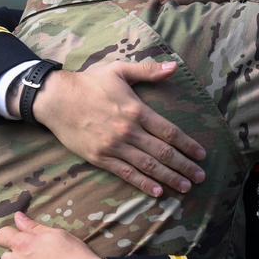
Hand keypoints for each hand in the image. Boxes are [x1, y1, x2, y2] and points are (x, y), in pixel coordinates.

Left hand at [0, 212, 106, 258]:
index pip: (1, 236)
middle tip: (36, 258)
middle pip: (4, 258)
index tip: (18, 238)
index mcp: (23, 245)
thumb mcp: (57, 234)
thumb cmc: (75, 255)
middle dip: (16, 256)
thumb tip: (17, 217)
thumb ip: (33, 226)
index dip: (8, 235)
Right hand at [36, 61, 205, 196]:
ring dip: (169, 178)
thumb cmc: (89, 82)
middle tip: (200, 177)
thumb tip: (174, 67)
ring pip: (147, 166)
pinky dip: (143, 183)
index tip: (202, 154)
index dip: (188, 145)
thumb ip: (148, 70)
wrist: (55, 99)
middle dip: (184, 166)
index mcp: (136, 110)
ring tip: (185, 187)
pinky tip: (157, 191)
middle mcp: (128, 131)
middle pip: (162, 152)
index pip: (169, 132)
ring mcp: (114, 146)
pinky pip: (126, 173)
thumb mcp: (119, 70)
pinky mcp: (100, 158)